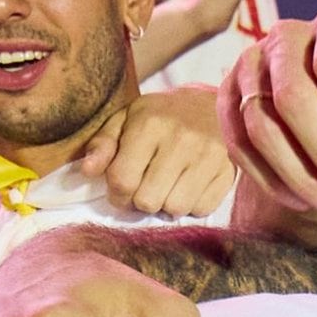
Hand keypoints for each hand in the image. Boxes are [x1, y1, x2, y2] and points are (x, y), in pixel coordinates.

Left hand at [71, 85, 236, 219]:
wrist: (214, 106)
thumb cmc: (163, 116)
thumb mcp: (127, 119)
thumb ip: (103, 143)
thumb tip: (88, 170)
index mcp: (150, 125)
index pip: (122, 180)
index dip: (116, 194)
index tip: (120, 190)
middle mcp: (181, 141)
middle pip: (147, 200)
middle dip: (139, 201)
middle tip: (144, 189)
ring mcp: (208, 158)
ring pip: (174, 208)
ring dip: (165, 205)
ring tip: (166, 188)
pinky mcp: (227, 173)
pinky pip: (201, 209)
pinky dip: (190, 206)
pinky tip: (188, 188)